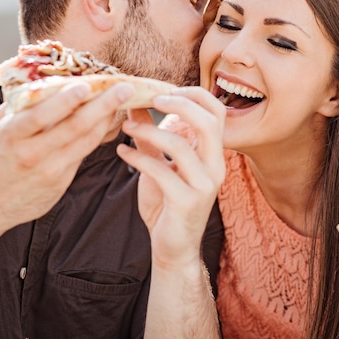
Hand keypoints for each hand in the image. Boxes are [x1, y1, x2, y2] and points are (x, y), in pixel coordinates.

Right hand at [0, 80, 134, 229]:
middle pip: (73, 127)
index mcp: (11, 135)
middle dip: (103, 105)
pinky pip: (84, 153)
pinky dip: (99, 135)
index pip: (41, 115)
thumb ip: (21, 105)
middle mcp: (31, 153)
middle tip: (124, 88)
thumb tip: (48, 79)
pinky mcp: (61, 182)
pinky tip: (110, 121)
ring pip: (85, 141)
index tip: (87, 84)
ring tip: (123, 100)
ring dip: (107, 119)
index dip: (66, 100)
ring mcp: (49, 170)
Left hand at [116, 87, 225, 267]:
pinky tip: (120, 153)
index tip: (166, 90)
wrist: (173, 248)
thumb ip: (151, 134)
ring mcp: (204, 185)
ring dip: (148, 130)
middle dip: (179, 104)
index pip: (218, 112)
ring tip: (125, 126)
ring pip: (180, 145)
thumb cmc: (167, 204)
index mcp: (213, 154)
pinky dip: (136, 158)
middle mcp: (215, 167)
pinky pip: (161, 171)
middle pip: (209, 122)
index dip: (196, 95)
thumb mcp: (160, 162)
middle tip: (151, 98)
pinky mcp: (187, 202)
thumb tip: (135, 102)